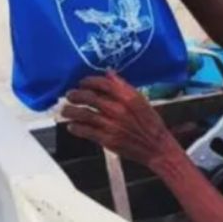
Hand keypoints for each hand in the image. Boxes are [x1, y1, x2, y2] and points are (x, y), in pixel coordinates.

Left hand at [62, 70, 181, 170]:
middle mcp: (118, 109)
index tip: (82, 82)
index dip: (89, 81)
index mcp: (128, 98)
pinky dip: (76, 128)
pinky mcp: (107, 140)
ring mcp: (112, 125)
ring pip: (84, 114)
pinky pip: (86, 131)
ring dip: (71, 111)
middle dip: (76, 95)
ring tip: (65, 110)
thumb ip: (124, 87)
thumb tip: (109, 73)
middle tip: (70, 95)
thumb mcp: (141, 101)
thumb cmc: (150, 124)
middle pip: (90, 97)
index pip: (103, 84)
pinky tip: (72, 126)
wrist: (157, 148)